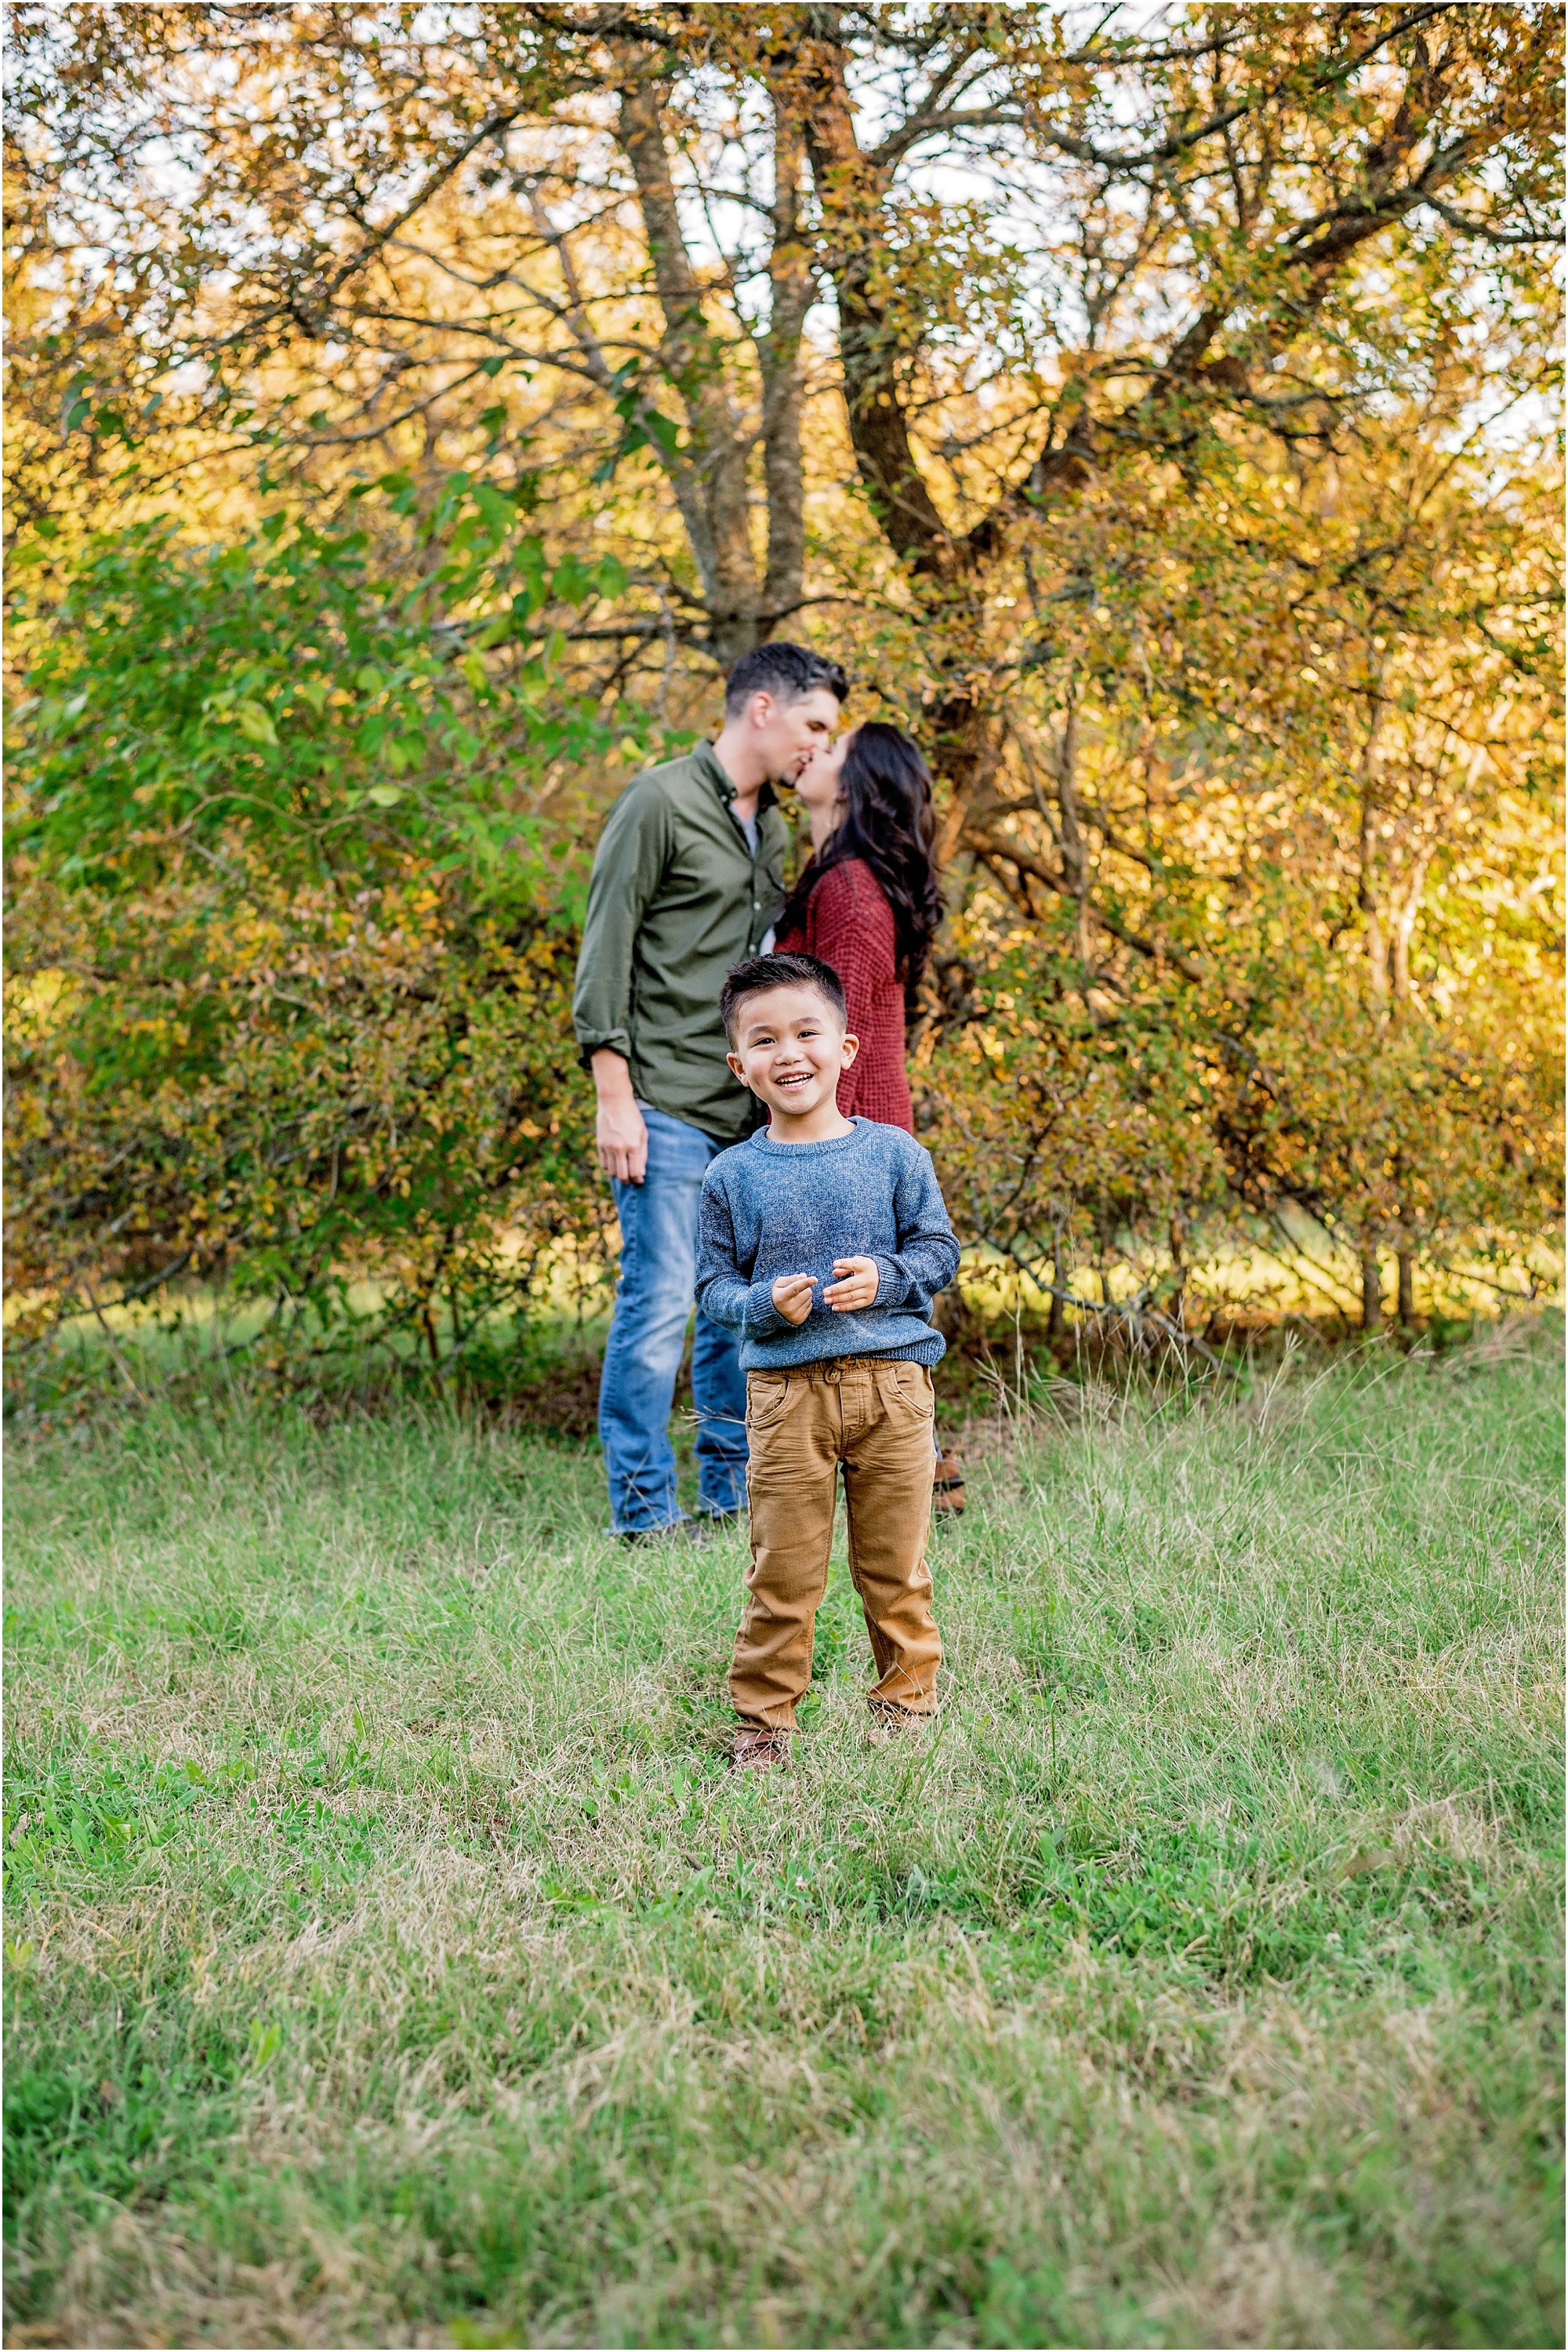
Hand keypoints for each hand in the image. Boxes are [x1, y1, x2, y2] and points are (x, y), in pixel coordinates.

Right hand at [591, 1051, 647, 1183]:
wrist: (614, 1102)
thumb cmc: (632, 1117)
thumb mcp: (643, 1134)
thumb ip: (642, 1155)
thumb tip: (640, 1174)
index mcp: (633, 1145)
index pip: (635, 1173)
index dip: (638, 1180)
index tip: (640, 1181)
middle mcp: (619, 1148)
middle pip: (622, 1176)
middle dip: (628, 1181)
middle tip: (632, 1180)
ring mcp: (607, 1147)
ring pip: (611, 1172)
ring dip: (619, 1176)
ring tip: (624, 1172)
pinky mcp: (599, 1145)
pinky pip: (603, 1164)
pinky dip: (610, 1168)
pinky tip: (616, 1165)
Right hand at [771, 1272, 815, 1325]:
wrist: (772, 1311)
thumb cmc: (777, 1294)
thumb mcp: (779, 1283)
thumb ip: (792, 1278)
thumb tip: (804, 1276)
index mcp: (781, 1297)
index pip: (795, 1288)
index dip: (805, 1283)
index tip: (815, 1279)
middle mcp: (788, 1308)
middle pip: (807, 1292)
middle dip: (805, 1288)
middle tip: (796, 1290)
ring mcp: (795, 1315)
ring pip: (810, 1299)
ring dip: (805, 1296)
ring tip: (795, 1298)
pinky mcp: (800, 1319)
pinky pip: (811, 1306)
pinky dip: (806, 1303)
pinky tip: (797, 1304)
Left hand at [823, 1256, 878, 1312]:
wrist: (885, 1278)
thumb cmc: (866, 1268)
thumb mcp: (859, 1262)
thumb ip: (847, 1265)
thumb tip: (834, 1271)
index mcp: (866, 1266)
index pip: (854, 1264)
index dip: (845, 1263)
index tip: (835, 1264)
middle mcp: (868, 1279)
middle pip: (850, 1285)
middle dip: (836, 1289)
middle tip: (824, 1292)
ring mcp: (869, 1291)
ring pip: (851, 1296)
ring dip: (837, 1299)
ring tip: (826, 1300)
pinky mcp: (869, 1300)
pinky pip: (855, 1305)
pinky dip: (844, 1307)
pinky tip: (834, 1307)